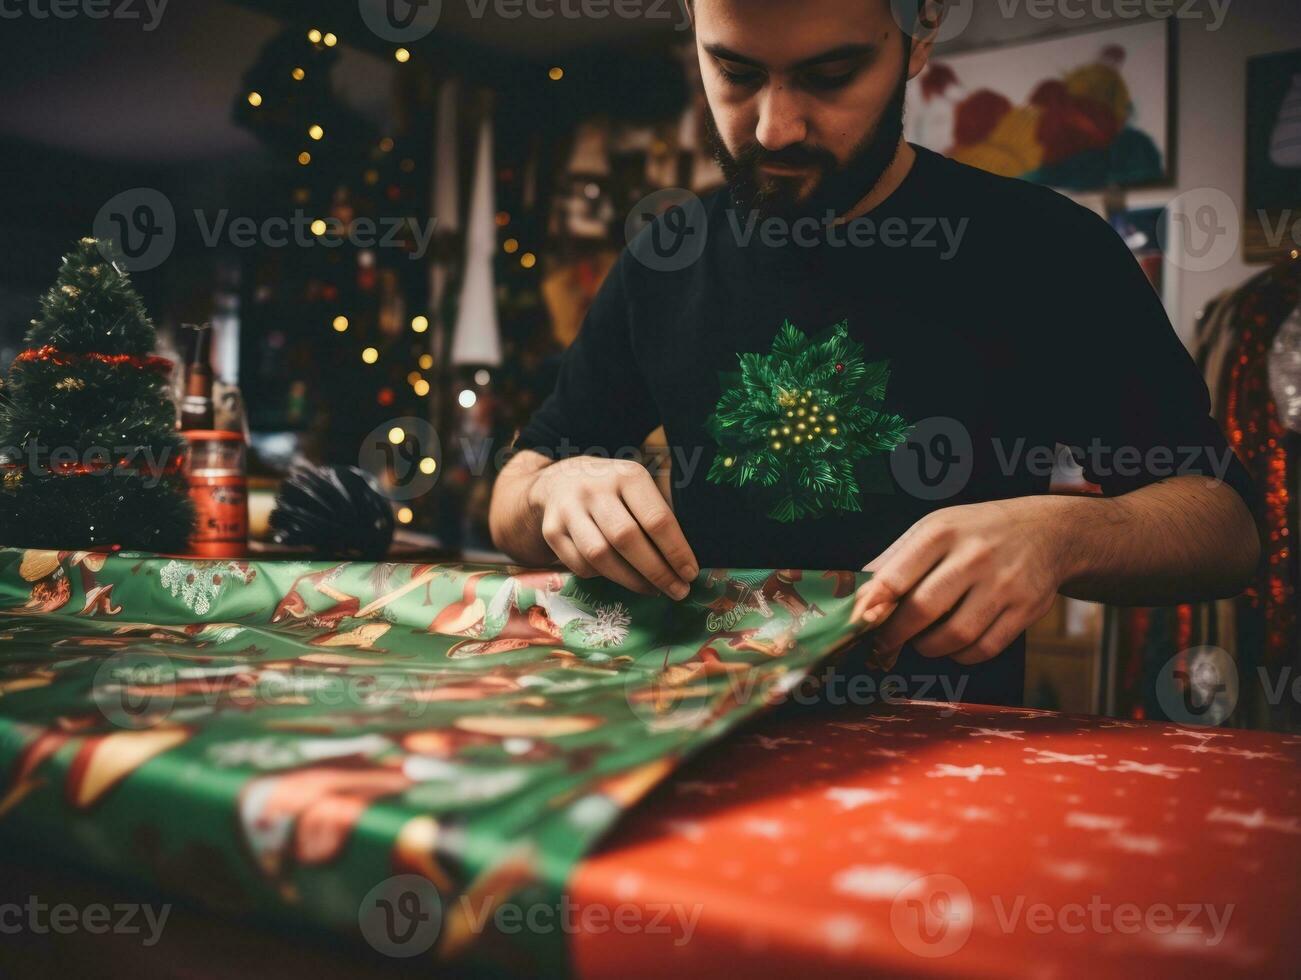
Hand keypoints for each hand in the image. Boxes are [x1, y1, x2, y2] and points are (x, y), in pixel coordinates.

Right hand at [528, 456, 698, 598]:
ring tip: (653, 590)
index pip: (656, 518)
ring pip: (600, 556)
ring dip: (631, 580)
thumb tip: (688, 554)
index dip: (676, 551)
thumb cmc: (612, 488)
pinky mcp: (551, 531)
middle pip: (627, 539)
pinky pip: (581, 565)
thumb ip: (661, 509)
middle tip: (677, 591)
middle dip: (656, 571)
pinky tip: (622, 577)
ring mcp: (569, 510)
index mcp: (627, 475)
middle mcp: (595, 489)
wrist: (558, 480)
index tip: (690, 573)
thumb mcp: (637, 484)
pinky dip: (604, 577)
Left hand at [851, 497, 1077, 664]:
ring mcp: (1003, 584)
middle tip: (884, 643)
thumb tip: (857, 591)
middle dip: (895, 635)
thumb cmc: (977, 531)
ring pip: (954, 636)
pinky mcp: (1026, 609)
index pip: (895, 576)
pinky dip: (961, 656)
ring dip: (928, 648)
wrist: (1048, 531)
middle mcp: (974, 556)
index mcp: (942, 532)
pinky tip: (953, 645)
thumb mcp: (936, 527)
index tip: (859, 623)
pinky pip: (984, 648)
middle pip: (922, 611)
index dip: (872, 608)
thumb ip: (896, 558)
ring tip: (921, 641)